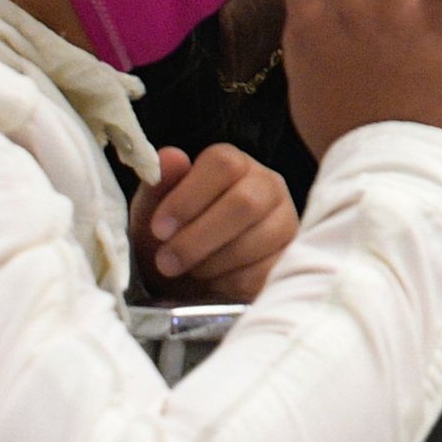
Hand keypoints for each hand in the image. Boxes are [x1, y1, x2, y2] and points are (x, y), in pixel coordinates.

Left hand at [129, 144, 296, 301]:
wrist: (185, 280)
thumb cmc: (170, 237)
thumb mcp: (152, 212)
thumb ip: (159, 185)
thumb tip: (170, 157)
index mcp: (234, 164)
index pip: (223, 164)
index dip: (187, 197)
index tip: (159, 229)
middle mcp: (268, 185)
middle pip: (244, 203)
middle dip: (198, 239)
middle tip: (165, 262)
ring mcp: (285, 221)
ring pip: (254, 240)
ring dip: (211, 264)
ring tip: (190, 271)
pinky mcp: (289, 258)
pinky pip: (261, 273)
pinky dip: (228, 285)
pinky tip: (213, 283)